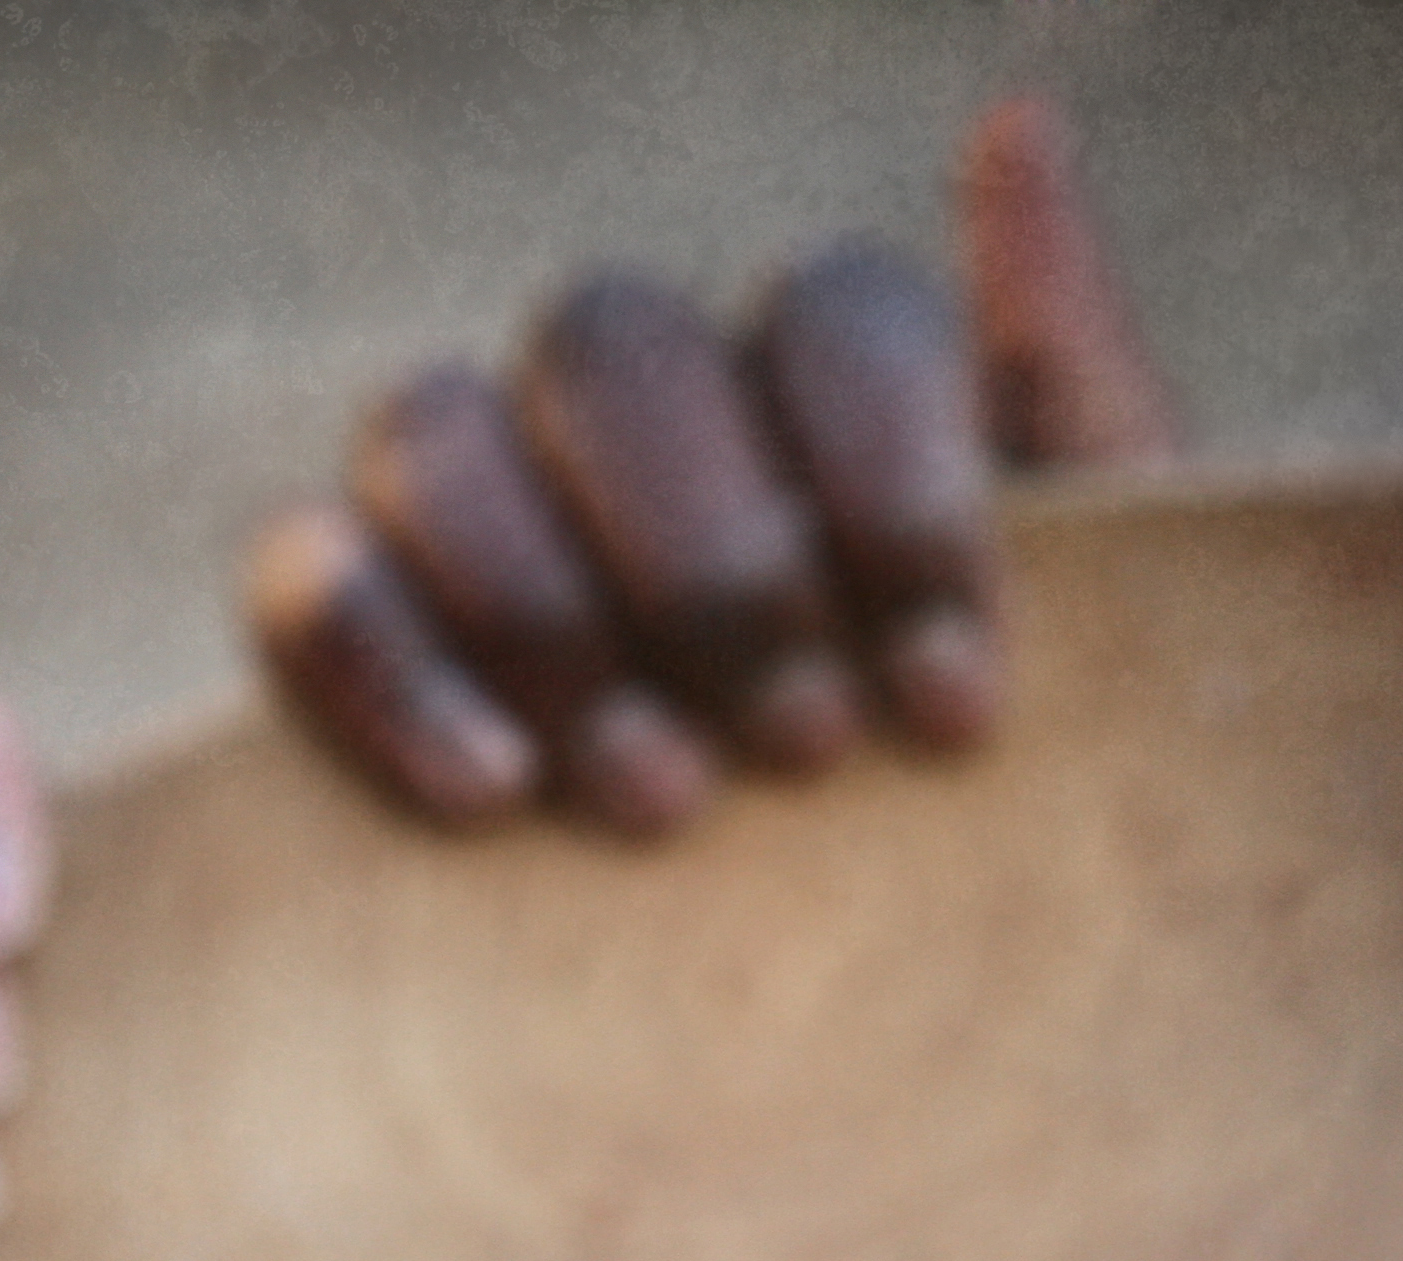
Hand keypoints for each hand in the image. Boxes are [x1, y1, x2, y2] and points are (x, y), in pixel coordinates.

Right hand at [245, 93, 1173, 832]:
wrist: (900, 995)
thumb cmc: (1006, 794)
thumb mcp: (1102, 609)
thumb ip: (1069, 370)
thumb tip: (1018, 123)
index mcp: (822, 374)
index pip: (830, 311)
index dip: (899, 496)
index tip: (960, 701)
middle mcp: (632, 397)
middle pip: (610, 344)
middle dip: (720, 566)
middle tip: (808, 755)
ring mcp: (475, 495)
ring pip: (436, 433)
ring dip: (555, 619)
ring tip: (671, 804)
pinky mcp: (347, 626)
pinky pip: (300, 576)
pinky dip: (387, 666)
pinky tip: (496, 794)